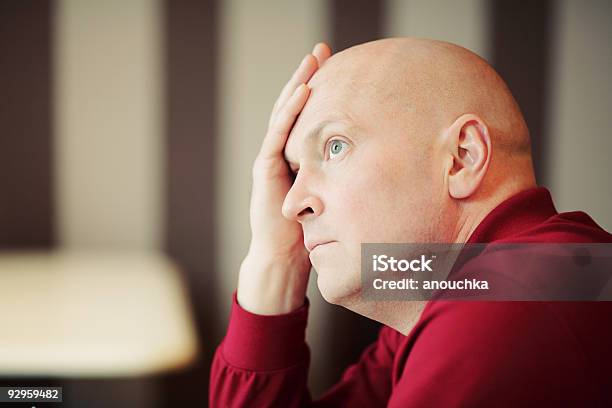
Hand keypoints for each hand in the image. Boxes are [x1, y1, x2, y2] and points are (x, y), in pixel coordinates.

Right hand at [237, 43, 331, 314]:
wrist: (283, 256)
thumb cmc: (310, 231)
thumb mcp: (334, 196)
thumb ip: (346, 178)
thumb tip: (385, 166)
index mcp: (300, 156)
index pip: (310, 116)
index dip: (323, 91)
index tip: (343, 69)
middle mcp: (284, 152)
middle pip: (296, 106)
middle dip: (309, 77)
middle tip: (323, 50)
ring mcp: (271, 158)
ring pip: (284, 112)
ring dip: (298, 84)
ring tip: (312, 59)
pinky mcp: (265, 168)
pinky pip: (277, 133)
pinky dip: (290, 111)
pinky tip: (303, 91)